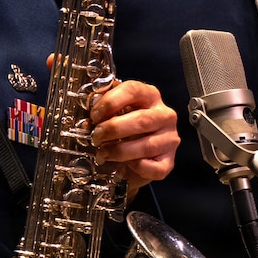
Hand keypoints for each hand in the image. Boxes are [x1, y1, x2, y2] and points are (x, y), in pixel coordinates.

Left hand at [87, 78, 178, 196]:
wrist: (137, 156)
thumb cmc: (125, 131)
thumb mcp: (115, 113)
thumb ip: (104, 108)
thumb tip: (88, 114)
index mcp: (150, 96)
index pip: (133, 90)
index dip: (110, 102)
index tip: (94, 116)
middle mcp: (164, 115)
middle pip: (141, 120)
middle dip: (113, 130)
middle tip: (96, 137)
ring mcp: (169, 139)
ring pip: (147, 146)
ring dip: (119, 151)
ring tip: (103, 153)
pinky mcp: (169, 161)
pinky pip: (154, 167)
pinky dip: (136, 168)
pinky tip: (123, 166)